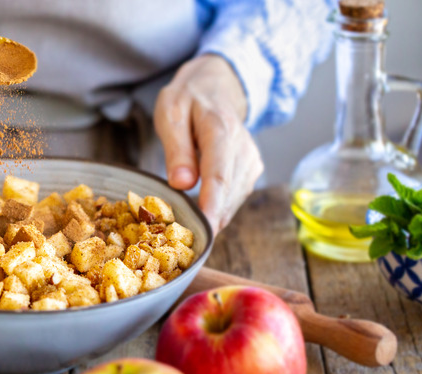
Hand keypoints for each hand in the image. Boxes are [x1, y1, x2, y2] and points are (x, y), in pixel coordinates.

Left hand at [154, 54, 263, 233]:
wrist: (216, 87)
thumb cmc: (188, 100)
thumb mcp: (170, 113)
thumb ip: (176, 149)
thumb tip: (182, 184)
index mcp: (220, 130)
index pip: (219, 176)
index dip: (212, 207)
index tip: (205, 232)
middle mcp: (242, 148)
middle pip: (228, 193)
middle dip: (208, 219)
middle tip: (182, 239)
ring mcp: (250, 161)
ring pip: (233, 200)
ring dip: (212, 216)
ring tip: (186, 227)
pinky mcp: (250, 171)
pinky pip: (234, 198)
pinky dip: (218, 209)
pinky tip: (200, 212)